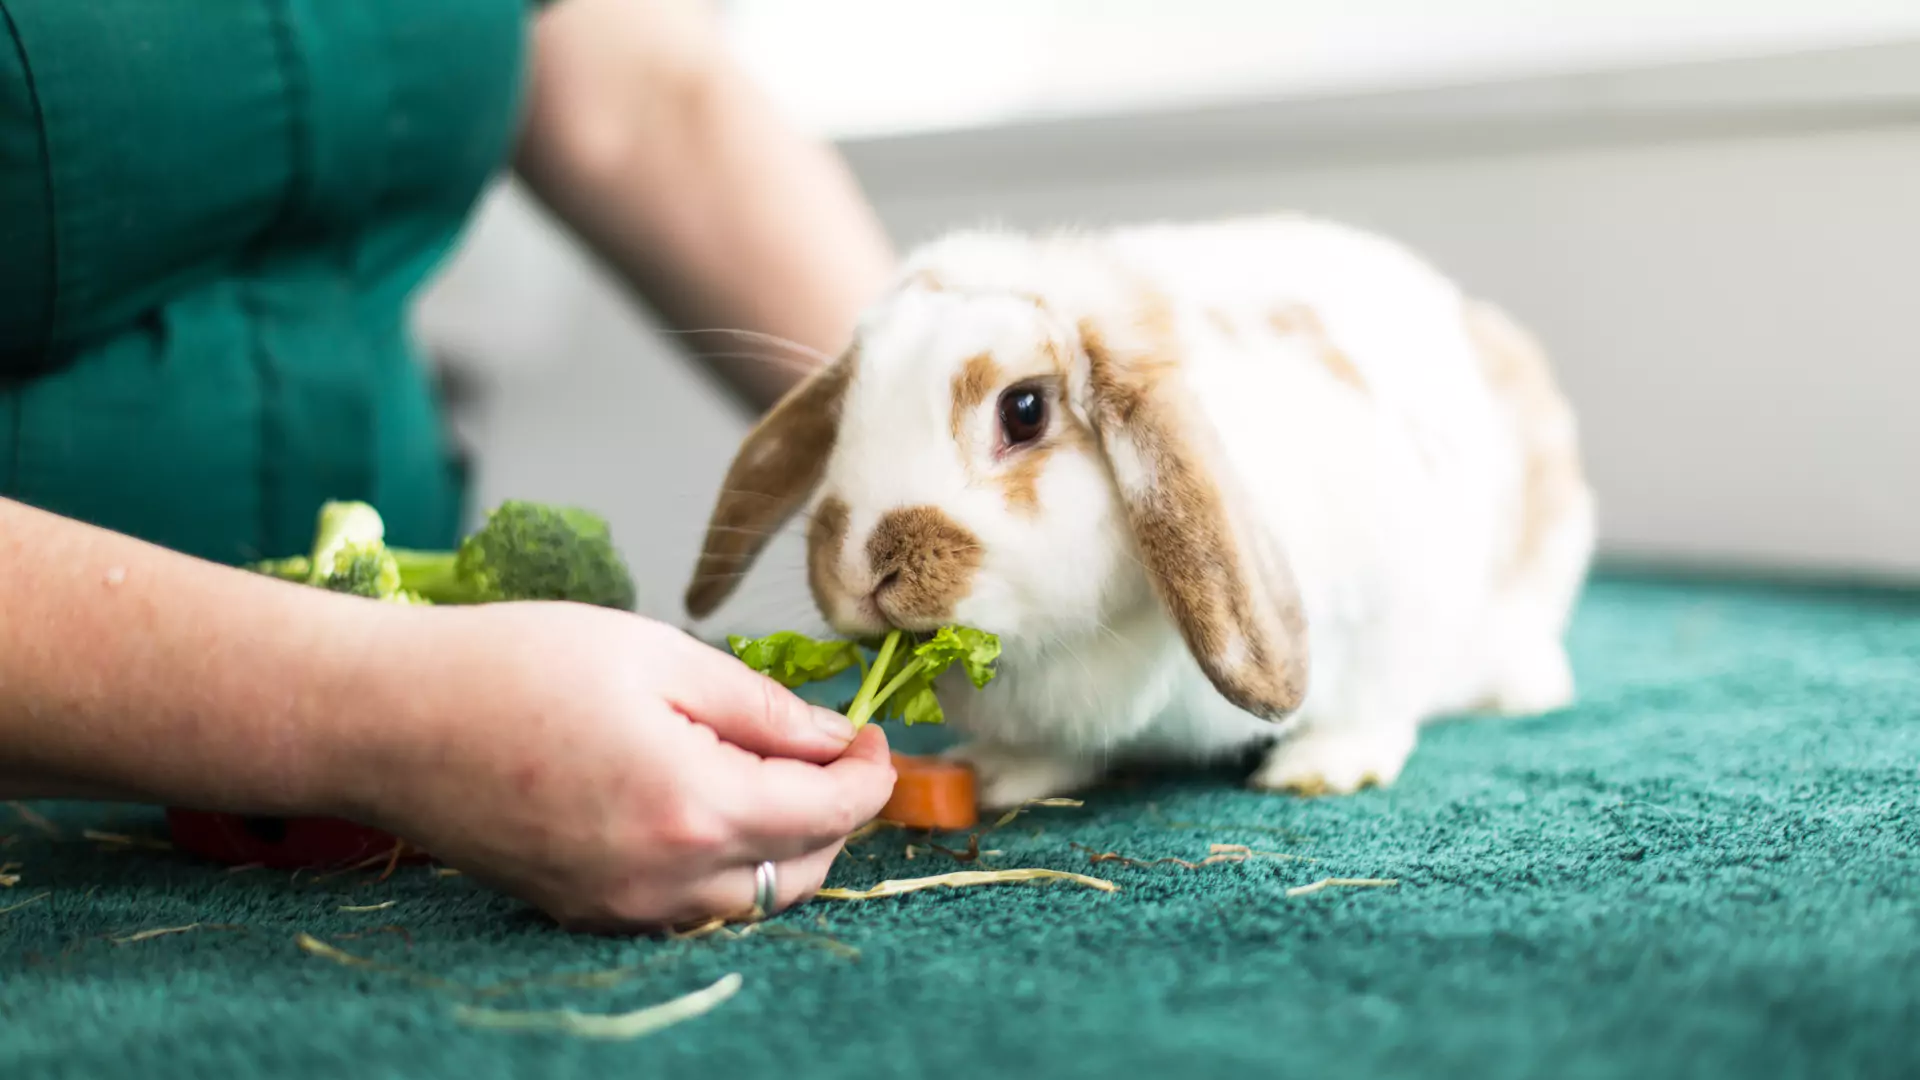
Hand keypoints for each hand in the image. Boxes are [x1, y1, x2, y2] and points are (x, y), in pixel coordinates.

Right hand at [340, 601, 895, 932]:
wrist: (388, 720)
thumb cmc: (513, 666)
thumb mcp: (657, 656)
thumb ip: (762, 707)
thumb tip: (834, 738)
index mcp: (694, 804)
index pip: (830, 812)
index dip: (871, 773)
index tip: (874, 734)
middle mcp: (665, 878)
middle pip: (803, 870)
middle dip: (838, 814)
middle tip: (835, 752)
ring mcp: (622, 907)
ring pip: (750, 902)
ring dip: (787, 847)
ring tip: (779, 776)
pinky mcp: (585, 913)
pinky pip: (690, 909)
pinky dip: (726, 868)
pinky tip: (711, 807)